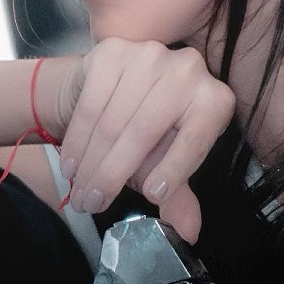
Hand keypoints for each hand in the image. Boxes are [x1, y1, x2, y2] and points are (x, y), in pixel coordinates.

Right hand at [54, 39, 234, 243]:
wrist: (108, 90)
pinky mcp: (113, 50)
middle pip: (146, 130)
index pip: (196, 138)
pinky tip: (70, 164)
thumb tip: (188, 232)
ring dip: (90, 163)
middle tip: (93, 204)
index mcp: (213, 99)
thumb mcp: (165, 164)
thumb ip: (178, 195)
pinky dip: (77, 140)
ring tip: (79, 191)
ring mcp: (149, 55)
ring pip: (113, 120)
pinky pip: (91, 104)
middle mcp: (187, 69)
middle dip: (114, 174)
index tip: (152, 196)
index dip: (175, 168)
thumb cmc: (145, 134)